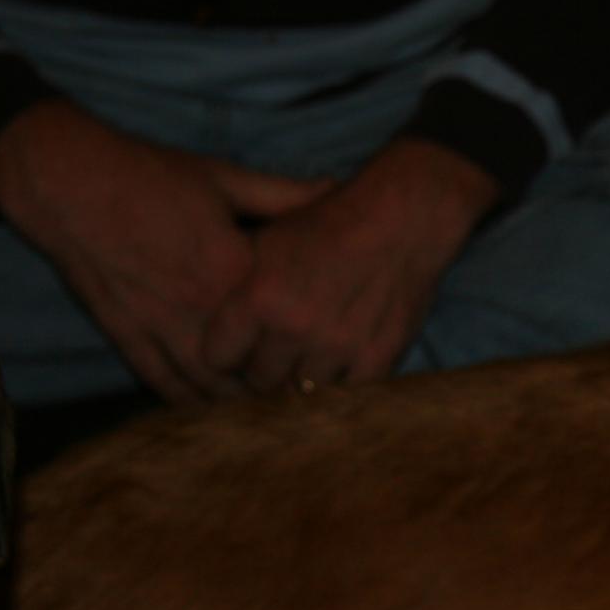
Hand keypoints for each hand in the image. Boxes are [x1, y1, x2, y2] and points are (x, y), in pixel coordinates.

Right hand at [0, 100, 327, 400]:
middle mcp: (198, 306)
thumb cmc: (152, 176)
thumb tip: (336, 189)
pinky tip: (213, 414)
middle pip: (250, 369)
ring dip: (239, 405)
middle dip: (280, 389)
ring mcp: (159, 325)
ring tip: (270, 417)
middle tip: (309, 403)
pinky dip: (191, 404)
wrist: (69, 180)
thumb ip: (284, 194)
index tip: (330, 359)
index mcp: (232, 269)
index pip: (283, 325)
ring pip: (209, 386)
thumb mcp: (225, 180)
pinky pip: (163, 382)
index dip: (307, 347)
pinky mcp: (127, 334)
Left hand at [202, 138, 498, 392]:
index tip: (234, 349)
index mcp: (260, 296)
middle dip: (263, 370)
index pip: (218, 358)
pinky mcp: (377, 356)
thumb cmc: (329, 222)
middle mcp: (295, 326)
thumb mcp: (268, 241)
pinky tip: (339, 362)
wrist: (403, 217)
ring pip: (302, 392)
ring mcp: (338, 345)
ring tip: (307, 359)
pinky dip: (340, 382)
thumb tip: (206, 325)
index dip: (225, 354)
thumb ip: (238, 288)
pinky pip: (345, 392)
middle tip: (272, 358)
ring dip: (302, 379)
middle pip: (259, 381)